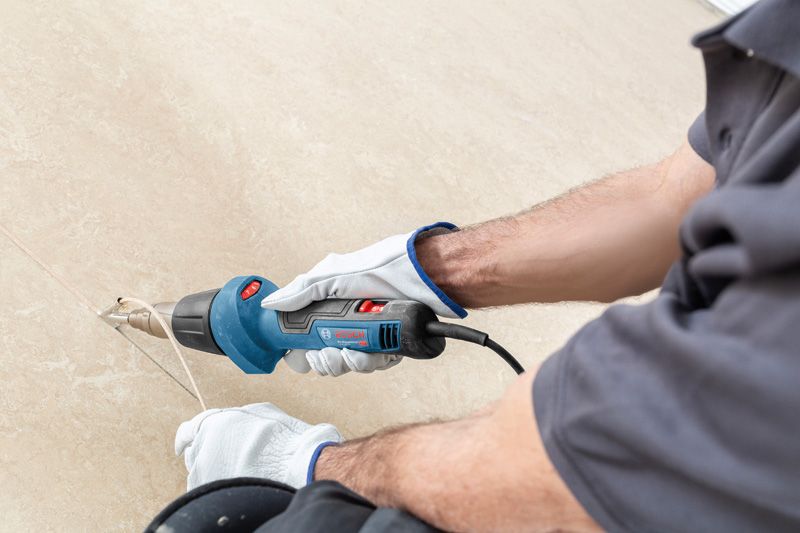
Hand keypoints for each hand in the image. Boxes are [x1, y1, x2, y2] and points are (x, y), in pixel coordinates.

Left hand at [175, 403, 340, 489]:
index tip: (182, 446)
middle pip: (196, 453)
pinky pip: (209, 490)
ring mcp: (207, 472)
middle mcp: (204, 447)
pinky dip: (219, 488)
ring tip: (239, 470)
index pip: (188, 431)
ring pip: (201, 473)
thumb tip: (231, 420)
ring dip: (213, 471)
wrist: (293, 463)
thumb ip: (236, 416)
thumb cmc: (281, 436)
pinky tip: (238, 483)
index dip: (185, 439)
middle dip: (206, 454)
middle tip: (227, 457)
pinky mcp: (213, 492)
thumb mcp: (258, 411)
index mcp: (213, 423)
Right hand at [262, 222, 466, 375]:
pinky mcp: (394, 342)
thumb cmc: (383, 266)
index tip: (299, 358)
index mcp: (333, 304)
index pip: (309, 336)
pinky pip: (378, 362)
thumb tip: (271, 305)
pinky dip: (374, 361)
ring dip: (350, 363)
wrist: (427, 274)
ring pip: (353, 363)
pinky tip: (376, 353)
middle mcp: (351, 320)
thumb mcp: (334, 275)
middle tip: (327, 356)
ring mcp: (373, 332)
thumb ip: (303, 291)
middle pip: (329, 355)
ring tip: (353, 353)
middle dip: (326, 361)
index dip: (303, 351)